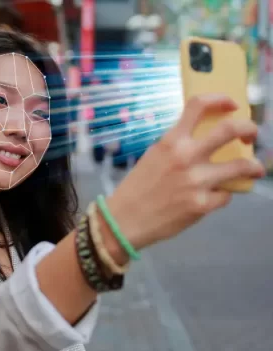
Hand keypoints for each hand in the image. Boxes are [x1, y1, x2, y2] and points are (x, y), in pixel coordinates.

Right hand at [107, 94, 265, 249]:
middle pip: (231, 130)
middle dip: (249, 129)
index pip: (199, 105)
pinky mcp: (202, 205)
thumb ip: (176, 147)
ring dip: (253, 167)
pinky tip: (213, 198)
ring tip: (255, 170)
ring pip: (242, 166)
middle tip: (251, 136)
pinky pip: (225, 195)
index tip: (231, 105)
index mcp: (170, 141)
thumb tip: (202, 142)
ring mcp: (197, 181)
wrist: (124, 220)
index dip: (221, 99)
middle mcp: (186, 157)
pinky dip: (222, 195)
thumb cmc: (136, 188)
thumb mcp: (152, 157)